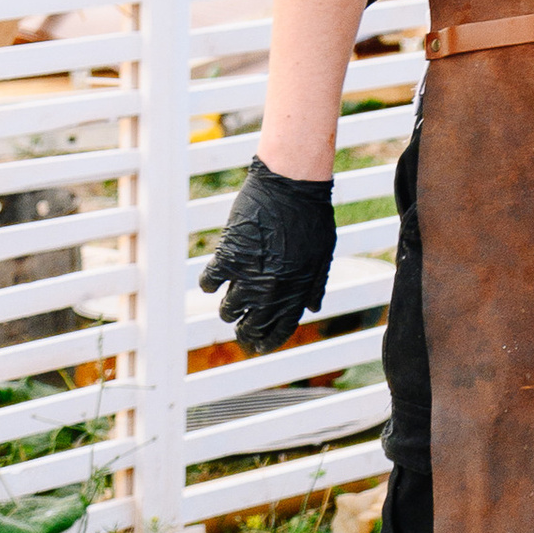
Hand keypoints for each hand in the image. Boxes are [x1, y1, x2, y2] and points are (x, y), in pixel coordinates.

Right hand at [197, 156, 339, 354]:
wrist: (291, 185)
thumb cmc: (311, 216)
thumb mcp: (323, 254)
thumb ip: (315, 284)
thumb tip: (312, 308)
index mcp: (298, 290)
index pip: (280, 329)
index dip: (268, 342)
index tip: (259, 347)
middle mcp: (273, 289)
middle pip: (252, 326)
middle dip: (245, 333)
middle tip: (239, 330)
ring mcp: (249, 274)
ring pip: (228, 309)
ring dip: (228, 309)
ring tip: (230, 302)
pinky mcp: (229, 256)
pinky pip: (209, 282)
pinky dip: (209, 283)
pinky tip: (213, 280)